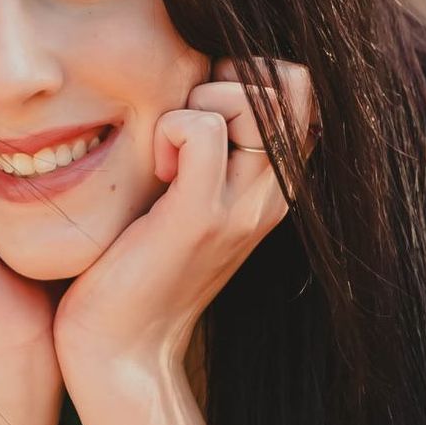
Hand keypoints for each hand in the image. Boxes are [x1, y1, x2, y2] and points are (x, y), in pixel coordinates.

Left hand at [52, 58, 315, 395]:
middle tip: (187, 116)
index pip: (304, 93)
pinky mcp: (199, 219)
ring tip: (168, 149)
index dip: (256, 74)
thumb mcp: (184, 199)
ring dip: (201, 99)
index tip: (204, 107)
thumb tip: (196, 79)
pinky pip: (201, 129)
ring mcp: (241, 208)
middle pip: (295, 84)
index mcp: (274, 187)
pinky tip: (154, 169)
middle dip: (235, 73)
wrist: (121, 351)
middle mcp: (271, 195)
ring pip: (255, 99)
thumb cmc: (136, 266)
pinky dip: (170, 128)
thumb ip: (205, 149)